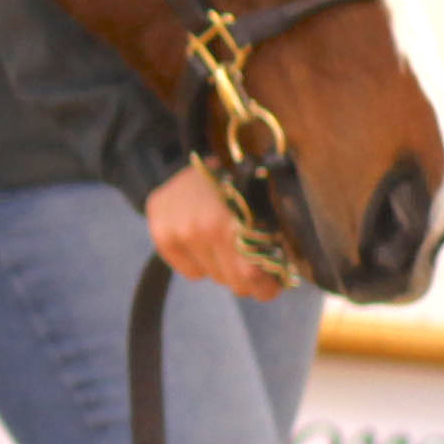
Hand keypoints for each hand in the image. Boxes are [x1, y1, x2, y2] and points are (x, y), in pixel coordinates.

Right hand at [146, 163, 283, 301]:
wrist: (180, 157)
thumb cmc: (229, 179)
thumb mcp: (257, 199)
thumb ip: (268, 235)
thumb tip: (281, 274)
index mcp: (226, 222)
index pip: (250, 275)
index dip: (267, 286)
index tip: (274, 283)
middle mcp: (197, 231)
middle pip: (233, 281)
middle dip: (248, 277)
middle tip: (254, 263)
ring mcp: (176, 236)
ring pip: (213, 277)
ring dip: (224, 266)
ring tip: (225, 243)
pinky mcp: (161, 239)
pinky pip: (192, 272)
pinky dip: (201, 263)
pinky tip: (203, 241)